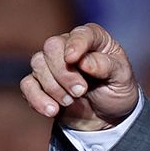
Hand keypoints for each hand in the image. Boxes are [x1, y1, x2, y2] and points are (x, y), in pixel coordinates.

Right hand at [20, 23, 138, 130]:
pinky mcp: (39, 82)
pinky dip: (37, 99)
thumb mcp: (122, 78)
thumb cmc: (116, 90)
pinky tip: (52, 110)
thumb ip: (107, 66)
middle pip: (52, 46)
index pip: (81, 33)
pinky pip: (27, 85)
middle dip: (64, 72)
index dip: (75, 44)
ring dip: (53, 87)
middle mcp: (69, 46)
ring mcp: (52, 64)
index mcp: (94, 39)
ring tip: (70, 102)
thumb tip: (85, 61)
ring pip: (38, 64)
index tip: (73, 59)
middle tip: (80, 91)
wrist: (105, 116)